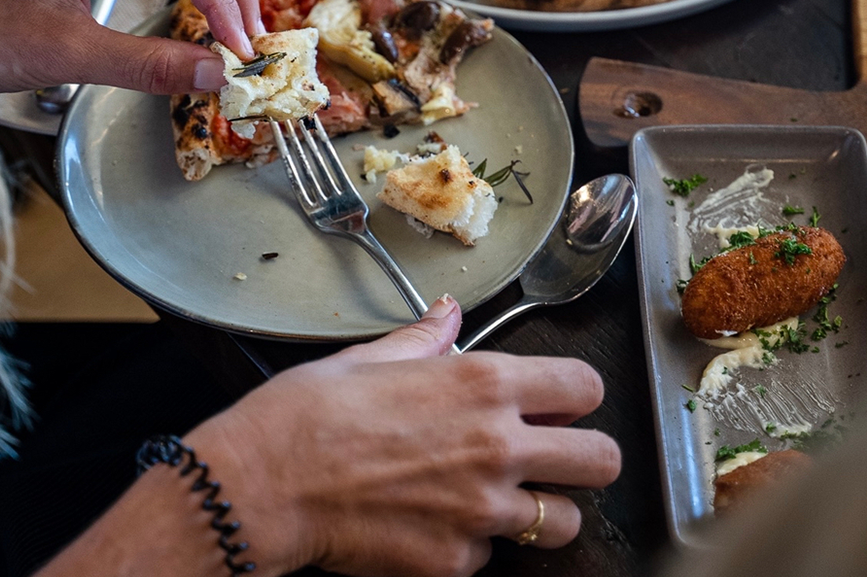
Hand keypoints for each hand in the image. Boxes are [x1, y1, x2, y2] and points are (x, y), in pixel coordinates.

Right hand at [189, 298, 621, 576]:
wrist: (265, 483)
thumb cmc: (310, 415)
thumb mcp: (374, 356)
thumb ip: (428, 338)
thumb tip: (448, 314)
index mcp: (484, 384)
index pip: (586, 386)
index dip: (577, 393)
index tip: (560, 400)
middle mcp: (497, 446)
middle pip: (602, 460)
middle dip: (585, 456)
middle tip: (555, 454)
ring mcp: (480, 511)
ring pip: (562, 523)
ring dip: (542, 510)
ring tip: (504, 496)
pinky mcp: (454, 563)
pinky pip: (491, 558)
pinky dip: (473, 544)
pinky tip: (439, 522)